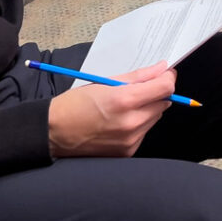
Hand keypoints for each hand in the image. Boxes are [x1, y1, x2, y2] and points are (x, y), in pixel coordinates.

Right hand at [47, 61, 175, 157]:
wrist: (53, 133)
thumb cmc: (75, 104)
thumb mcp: (105, 82)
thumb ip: (138, 76)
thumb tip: (162, 69)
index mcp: (125, 100)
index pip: (165, 87)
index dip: (168, 78)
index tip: (165, 74)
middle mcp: (131, 122)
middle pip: (163, 103)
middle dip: (156, 93)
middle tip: (139, 89)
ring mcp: (130, 140)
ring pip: (155, 117)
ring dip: (147, 109)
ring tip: (124, 107)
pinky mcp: (127, 152)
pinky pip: (144, 132)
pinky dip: (138, 124)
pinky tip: (119, 122)